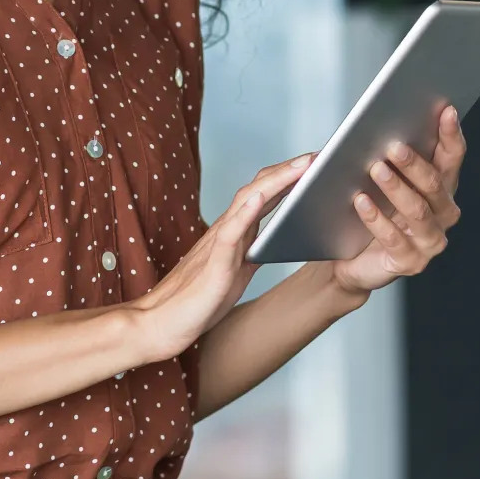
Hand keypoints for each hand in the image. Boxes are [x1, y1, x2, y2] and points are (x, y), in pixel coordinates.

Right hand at [130, 152, 318, 362]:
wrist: (160, 323)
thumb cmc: (198, 301)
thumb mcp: (236, 272)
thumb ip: (252, 251)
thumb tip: (279, 238)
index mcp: (235, 232)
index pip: (264, 194)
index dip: (290, 177)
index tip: (317, 163)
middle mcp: (226, 230)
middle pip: (259, 188)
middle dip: (290, 170)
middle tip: (319, 155)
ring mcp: (218, 244)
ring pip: (247, 202)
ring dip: (276, 181)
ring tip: (301, 166)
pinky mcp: (213, 265)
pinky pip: (229, 234)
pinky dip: (244, 213)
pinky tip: (259, 198)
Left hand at [329, 104, 465, 297]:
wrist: (346, 258)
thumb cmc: (363, 209)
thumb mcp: (368, 177)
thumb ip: (375, 155)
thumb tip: (371, 126)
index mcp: (438, 186)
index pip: (451, 157)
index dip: (451, 134)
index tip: (446, 110)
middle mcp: (442, 213)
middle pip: (434, 183)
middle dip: (415, 163)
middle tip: (393, 145)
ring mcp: (429, 240)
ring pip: (418, 210)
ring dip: (396, 188)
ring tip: (375, 170)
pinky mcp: (411, 262)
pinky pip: (396, 239)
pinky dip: (378, 220)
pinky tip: (361, 202)